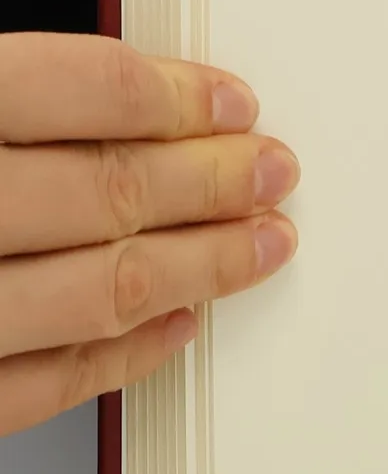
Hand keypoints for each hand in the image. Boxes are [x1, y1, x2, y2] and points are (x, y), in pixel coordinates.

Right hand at [0, 34, 300, 436]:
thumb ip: (24, 101)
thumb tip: (147, 100)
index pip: (74, 88)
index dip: (173, 96)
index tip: (237, 104)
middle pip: (106, 190)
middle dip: (213, 181)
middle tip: (277, 173)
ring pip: (101, 290)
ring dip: (202, 265)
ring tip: (263, 244)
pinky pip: (46, 385)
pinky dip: (125, 354)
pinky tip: (180, 323)